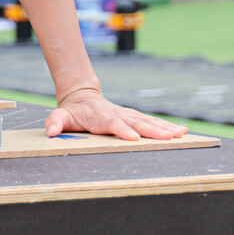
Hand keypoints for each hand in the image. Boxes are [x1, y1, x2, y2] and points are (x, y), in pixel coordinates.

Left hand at [45, 88, 187, 141]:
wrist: (83, 96)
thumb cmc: (72, 111)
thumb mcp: (60, 116)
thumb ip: (55, 122)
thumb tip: (51, 131)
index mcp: (101, 117)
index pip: (113, 124)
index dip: (123, 130)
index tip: (134, 137)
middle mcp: (118, 114)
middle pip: (137, 123)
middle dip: (153, 131)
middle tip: (169, 137)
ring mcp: (128, 115)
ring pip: (148, 122)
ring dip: (165, 128)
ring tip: (181, 134)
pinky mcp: (134, 117)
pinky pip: (152, 122)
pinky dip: (167, 126)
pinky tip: (182, 131)